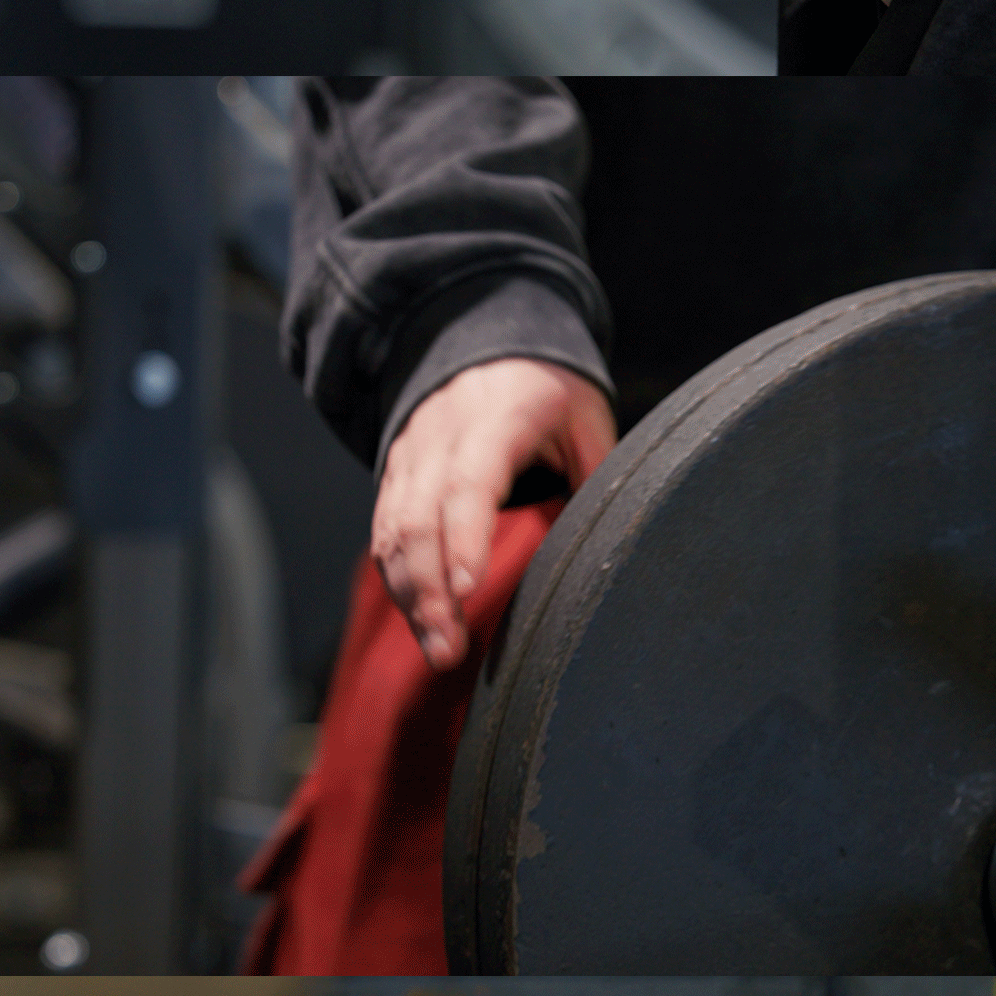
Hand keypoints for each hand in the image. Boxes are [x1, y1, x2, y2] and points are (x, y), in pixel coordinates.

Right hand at [372, 358, 615, 668]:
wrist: (483, 344)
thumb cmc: (545, 390)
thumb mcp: (584, 415)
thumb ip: (596, 472)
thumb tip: (611, 538)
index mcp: (492, 419)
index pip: (469, 483)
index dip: (465, 537)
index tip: (469, 588)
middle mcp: (437, 438)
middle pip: (417, 519)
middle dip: (429, 590)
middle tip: (450, 647)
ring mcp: (408, 459)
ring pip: (392, 534)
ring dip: (411, 597)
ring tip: (439, 651)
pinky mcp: (394, 480)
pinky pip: (384, 536)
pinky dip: (399, 583)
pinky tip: (422, 624)